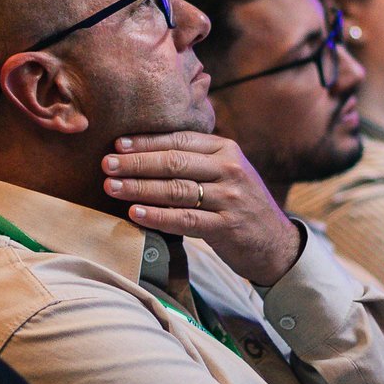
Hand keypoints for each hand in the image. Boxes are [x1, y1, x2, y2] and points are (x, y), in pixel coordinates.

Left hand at [105, 132, 302, 285]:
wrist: (276, 244)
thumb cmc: (240, 205)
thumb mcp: (227, 173)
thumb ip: (198, 160)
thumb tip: (144, 151)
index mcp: (227, 149)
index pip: (180, 139)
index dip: (147, 141)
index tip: (118, 144)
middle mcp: (230, 169)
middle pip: (174, 162)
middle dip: (136, 163)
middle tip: (106, 165)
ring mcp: (230, 198)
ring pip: (176, 189)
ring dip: (139, 188)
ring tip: (111, 187)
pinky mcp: (226, 227)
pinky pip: (184, 219)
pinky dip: (156, 216)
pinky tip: (134, 214)